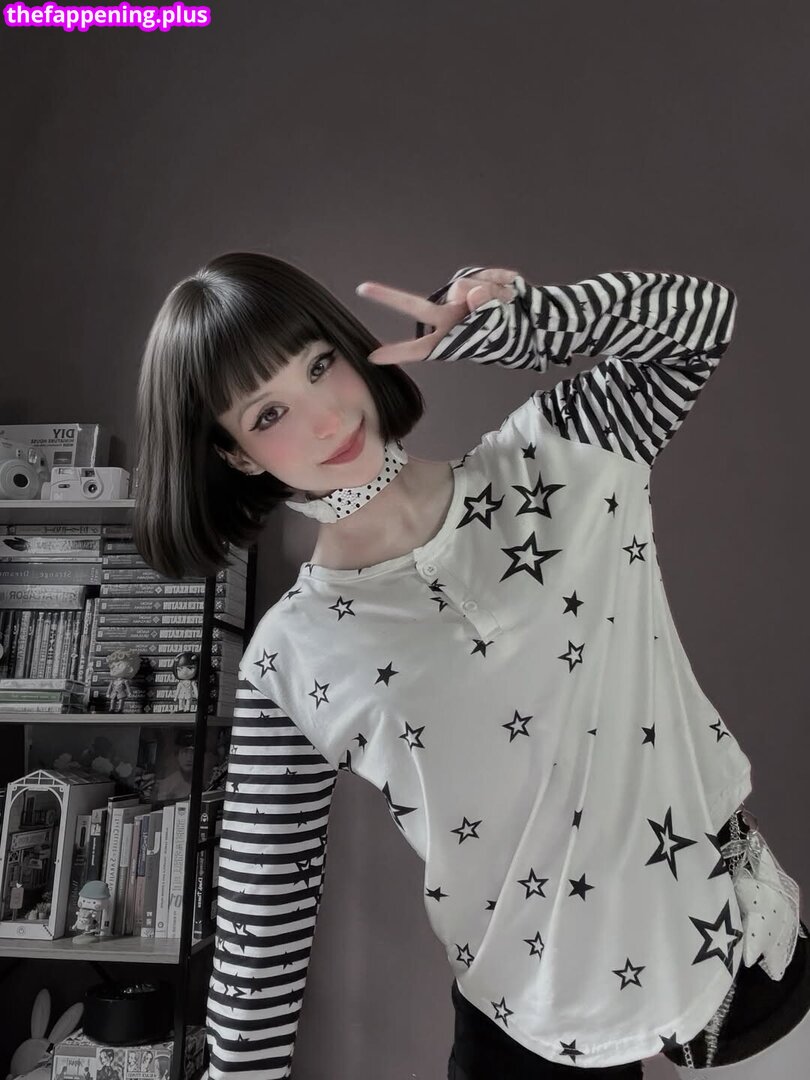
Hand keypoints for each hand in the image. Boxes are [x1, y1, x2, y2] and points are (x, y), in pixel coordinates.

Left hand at [355, 267, 519, 364]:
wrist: (531, 322)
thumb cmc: (512, 330)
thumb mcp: (502, 324)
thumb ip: (487, 308)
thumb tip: (473, 292)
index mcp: (451, 336)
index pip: (421, 347)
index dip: (398, 352)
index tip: (372, 357)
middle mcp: (448, 318)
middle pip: (416, 307)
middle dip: (389, 297)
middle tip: (361, 288)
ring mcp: (457, 302)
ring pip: (465, 286)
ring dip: (490, 291)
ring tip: (506, 302)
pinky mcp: (468, 287)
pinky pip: (480, 277)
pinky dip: (496, 282)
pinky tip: (506, 292)